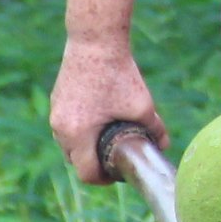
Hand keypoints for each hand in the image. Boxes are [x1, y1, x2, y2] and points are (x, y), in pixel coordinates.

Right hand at [51, 37, 162, 182]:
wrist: (95, 41)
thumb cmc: (119, 74)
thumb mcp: (142, 105)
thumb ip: (155, 130)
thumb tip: (165, 146)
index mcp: (78, 133)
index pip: (86, 173)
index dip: (104, 180)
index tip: (118, 175)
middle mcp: (61, 127)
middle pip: (75, 161)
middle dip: (95, 164)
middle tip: (116, 159)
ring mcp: (56, 114)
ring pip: (68, 144)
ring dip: (85, 148)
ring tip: (107, 140)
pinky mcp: (56, 101)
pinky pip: (65, 127)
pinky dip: (79, 131)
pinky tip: (98, 122)